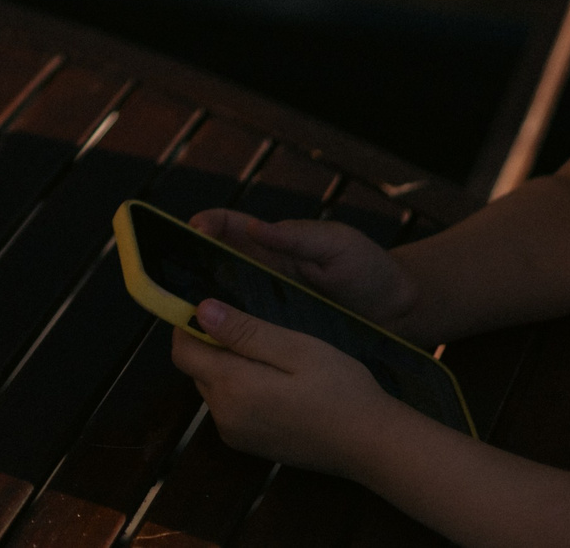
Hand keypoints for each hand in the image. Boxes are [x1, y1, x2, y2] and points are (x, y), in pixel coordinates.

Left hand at [170, 299, 406, 474]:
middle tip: (252, 327)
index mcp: (231, 387)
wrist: (372, 445)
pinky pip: (229, 408)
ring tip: (269, 354)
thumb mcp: (296, 348)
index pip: (182, 350)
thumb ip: (245, 331)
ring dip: (227, 367)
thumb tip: (200, 310)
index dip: (189, 324)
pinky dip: (240, 389)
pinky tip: (275, 382)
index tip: (212, 305)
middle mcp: (224, 415)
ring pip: (213, 387)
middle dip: (212, 344)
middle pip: (196, 369)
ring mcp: (236, 435)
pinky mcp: (250, 446)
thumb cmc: (340, 390)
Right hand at [189, 208, 418, 331]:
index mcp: (273, 244)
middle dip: (188, 267)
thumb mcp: (337, 244)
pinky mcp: (279, 334)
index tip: (189, 230)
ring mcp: (268, 305)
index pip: (227, 227)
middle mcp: (263, 273)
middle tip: (168, 277)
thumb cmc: (370, 270)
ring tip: (182, 314)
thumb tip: (257, 227)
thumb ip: (299, 235)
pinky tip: (215, 344)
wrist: (401, 315)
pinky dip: (228, 336)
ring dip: (203, 305)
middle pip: (214, 265)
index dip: (205, 224)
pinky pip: (247, 332)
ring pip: (225, 302)